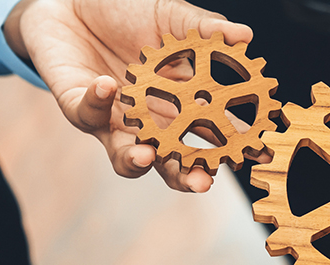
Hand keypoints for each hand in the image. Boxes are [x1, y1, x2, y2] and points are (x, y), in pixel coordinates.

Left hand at [6, 0, 256, 192]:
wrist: (71, 0)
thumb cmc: (125, 11)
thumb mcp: (171, 16)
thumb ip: (204, 29)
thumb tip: (245, 35)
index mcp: (181, 103)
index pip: (214, 132)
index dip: (236, 145)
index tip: (258, 155)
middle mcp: (150, 120)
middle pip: (173, 162)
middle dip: (188, 176)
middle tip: (203, 182)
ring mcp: (114, 119)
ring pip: (125, 158)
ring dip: (137, 161)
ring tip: (147, 156)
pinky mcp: (78, 106)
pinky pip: (87, 114)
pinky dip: (99, 102)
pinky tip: (110, 85)